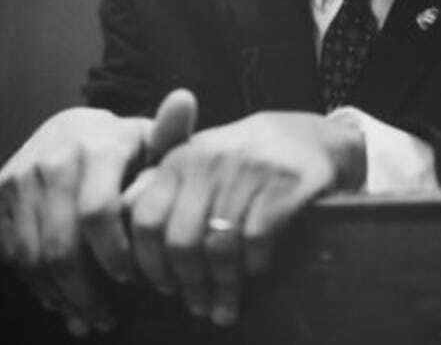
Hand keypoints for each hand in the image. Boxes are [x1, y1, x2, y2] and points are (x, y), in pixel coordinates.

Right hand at [0, 89, 196, 336]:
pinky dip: (37, 284)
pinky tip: (60, 299)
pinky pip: (13, 252)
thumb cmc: (122, 146)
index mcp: (97, 146)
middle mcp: (54, 159)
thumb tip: (185, 99)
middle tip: (108, 318)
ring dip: (61, 295)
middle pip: (61, 244)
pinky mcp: (0, 193)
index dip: (114, 253)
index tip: (133, 278)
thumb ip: (170, 133)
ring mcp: (22, 177)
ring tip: (88, 316)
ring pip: (33, 255)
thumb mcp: (149, 139)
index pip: (98, 212)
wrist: (66, 130)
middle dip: (86, 290)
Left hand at [126, 111, 364, 327]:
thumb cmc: (243, 157)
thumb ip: (162, 190)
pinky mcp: (283, 186)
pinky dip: (253, 266)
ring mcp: (247, 172)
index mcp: (181, 158)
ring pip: (219, 247)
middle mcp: (209, 161)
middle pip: (180, 241)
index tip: (160, 286)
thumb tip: (127, 242)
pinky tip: (255, 273)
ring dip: (220, 287)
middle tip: (195, 304)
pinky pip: (256, 242)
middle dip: (186, 283)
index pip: (146, 219)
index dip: (148, 262)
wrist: (308, 136)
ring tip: (223, 307)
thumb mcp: (200, 160)